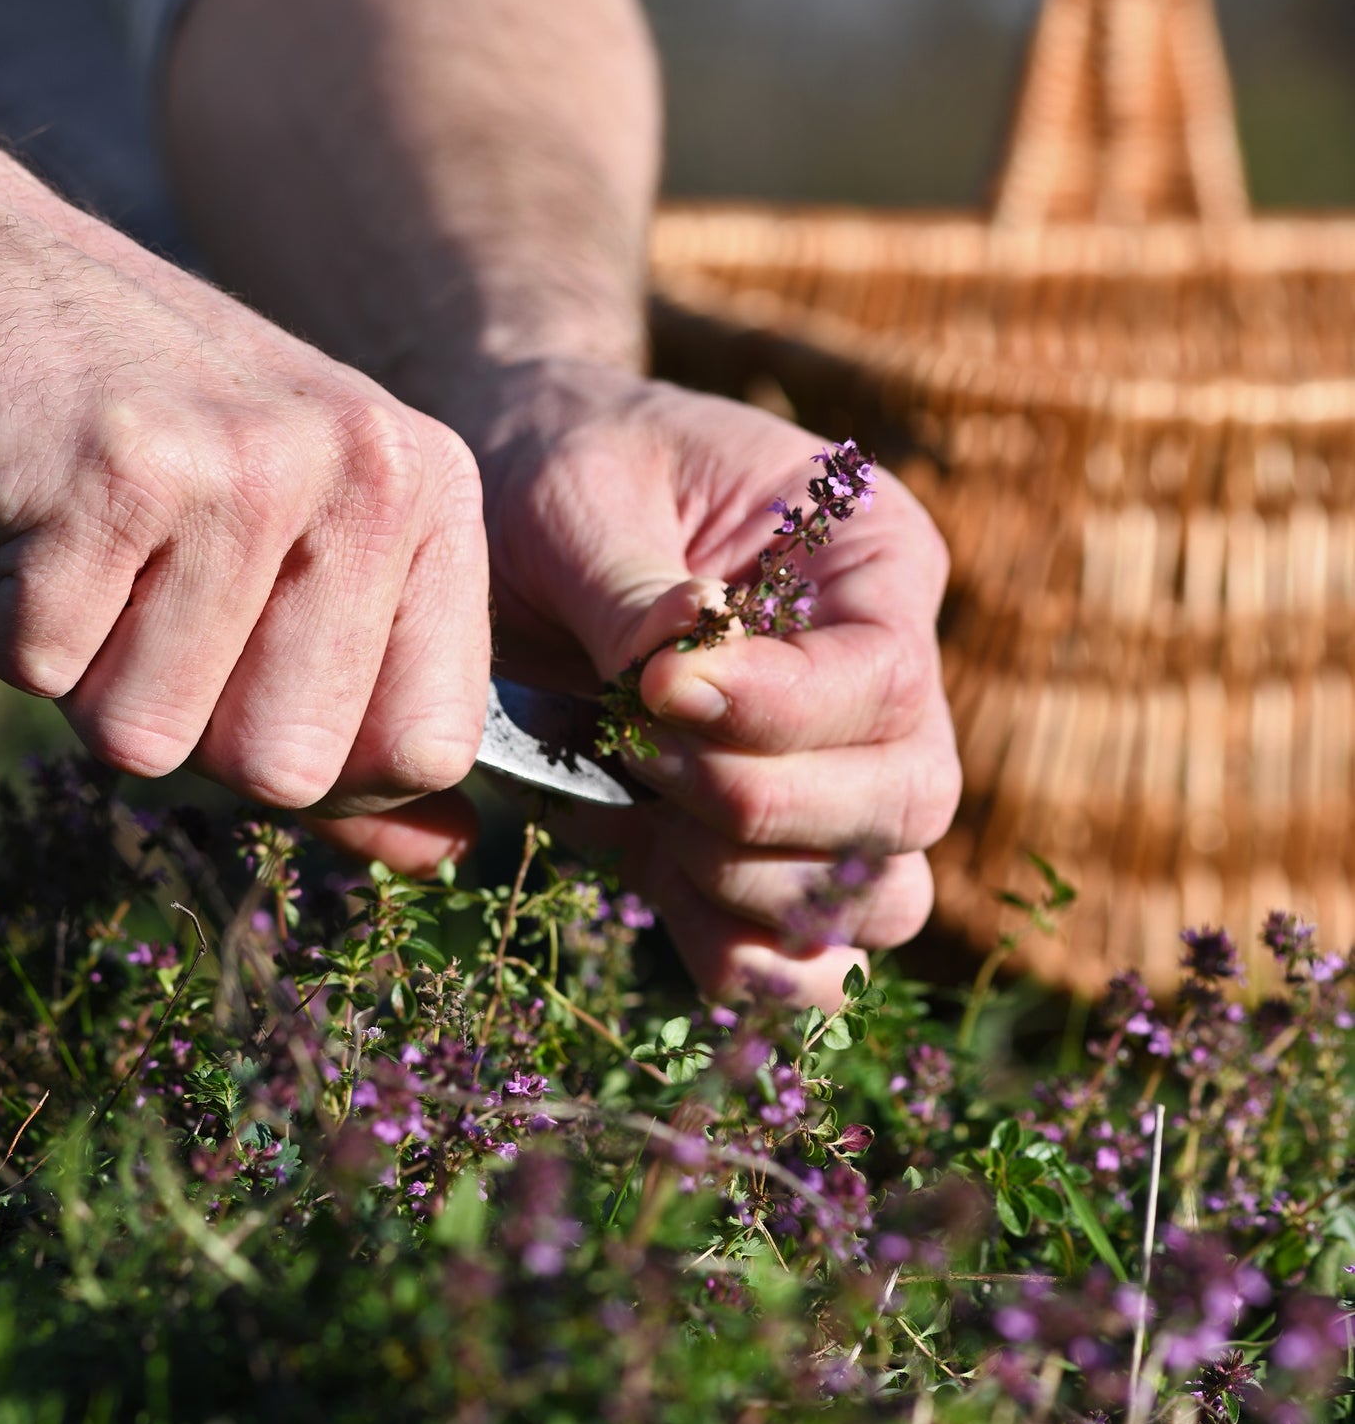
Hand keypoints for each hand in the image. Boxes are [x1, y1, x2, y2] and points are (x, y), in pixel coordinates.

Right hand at [0, 97, 488, 865]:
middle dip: (182, 725)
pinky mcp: (113, 467)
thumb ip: (367, 711)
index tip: (252, 699)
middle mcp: (363, 472)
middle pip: (285, 769)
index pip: (431, 746)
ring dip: (75, 670)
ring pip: (145, 736)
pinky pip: (34, 665)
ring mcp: (245, 465)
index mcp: (430, 495)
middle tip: (140, 606)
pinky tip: (12, 513)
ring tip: (77, 546)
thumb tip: (442, 855)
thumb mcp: (293, 552)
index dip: (328, 772)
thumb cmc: (145, 438)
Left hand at [340, 358, 960, 1005]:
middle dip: (760, 806)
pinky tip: (655, 885)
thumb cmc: (562, 469)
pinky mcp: (769, 850)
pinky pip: (808, 950)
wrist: (515, 514)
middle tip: (634, 751)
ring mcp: (839, 774)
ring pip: (881, 894)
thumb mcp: (582, 493)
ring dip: (754, 889)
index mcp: (872, 559)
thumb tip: (681, 668)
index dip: (779, 713)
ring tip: (641, 812)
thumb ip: (632, 590)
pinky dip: (740, 954)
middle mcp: (884, 676)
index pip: (887, 677)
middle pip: (909, 801)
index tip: (651, 690)